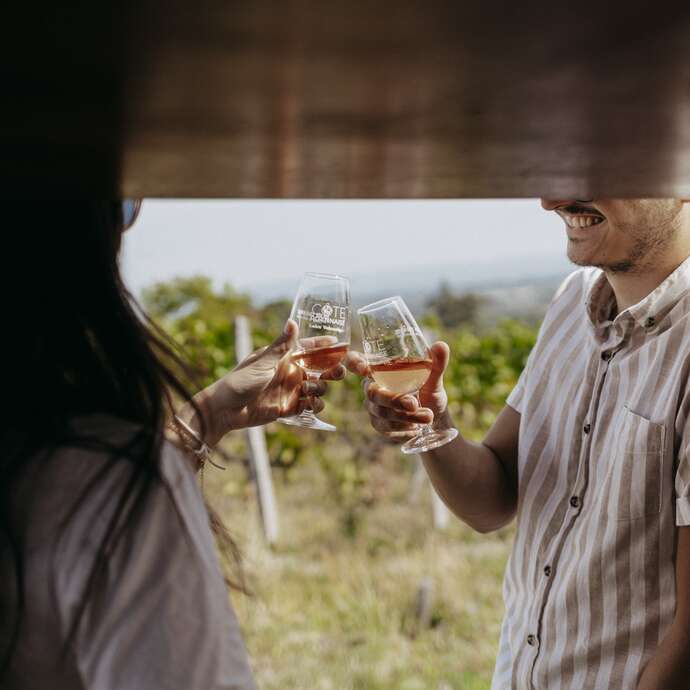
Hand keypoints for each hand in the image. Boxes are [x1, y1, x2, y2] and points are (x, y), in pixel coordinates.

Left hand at [188, 320, 344, 444]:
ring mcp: (291, 390)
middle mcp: (291, 372)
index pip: (309, 348)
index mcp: (284, 357)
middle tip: (337, 372)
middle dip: (332, 370)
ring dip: (320, 388)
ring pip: (318, 387)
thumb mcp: (263, 362)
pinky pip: (310, 406)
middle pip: (320, 369)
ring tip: (310, 389)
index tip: (340, 344)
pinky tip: (311, 404)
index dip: (325, 346)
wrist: (225, 410)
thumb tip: (292, 321)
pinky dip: (315, 405)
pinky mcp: (289, 408)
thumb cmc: (240, 381)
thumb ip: (281, 346)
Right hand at [344, 342, 450, 442]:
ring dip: (406, 416)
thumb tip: (440, 345)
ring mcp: (373, 407)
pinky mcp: (379, 424)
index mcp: (379, 368)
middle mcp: (371, 386)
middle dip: (393, 399)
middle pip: (372, 393)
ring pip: (382, 412)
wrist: (434, 416)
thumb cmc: (428, 389)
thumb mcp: (434, 376)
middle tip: (414, 403)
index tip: (364, 368)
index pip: (355, 361)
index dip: (353, 363)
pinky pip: (386, 427)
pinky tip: (417, 427)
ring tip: (428, 416)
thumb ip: (436, 363)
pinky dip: (404, 427)